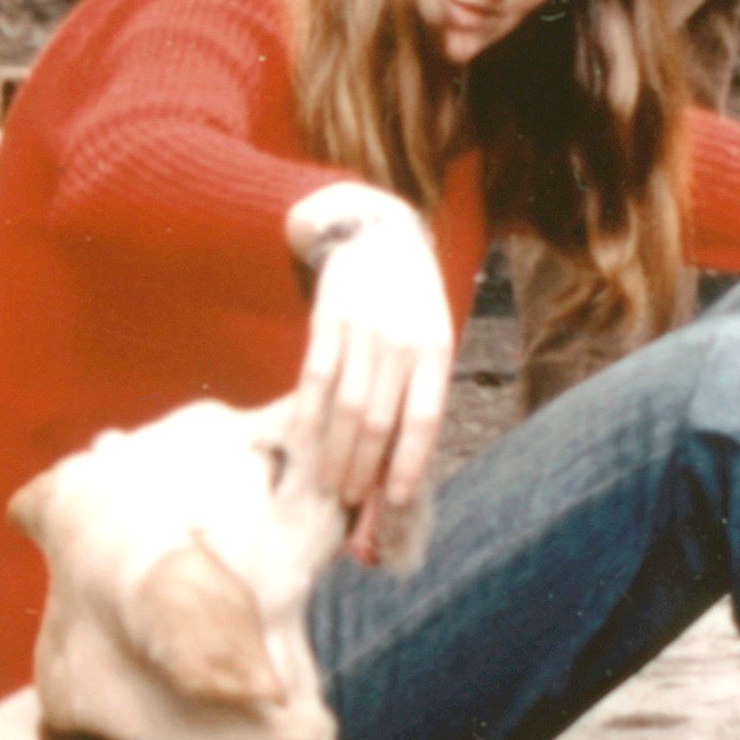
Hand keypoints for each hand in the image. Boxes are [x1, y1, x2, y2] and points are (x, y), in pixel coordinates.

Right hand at [287, 188, 452, 565]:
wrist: (381, 236)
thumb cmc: (412, 301)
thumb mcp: (432, 335)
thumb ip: (419, 387)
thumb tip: (400, 456)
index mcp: (436, 349)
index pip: (424, 418)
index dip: (410, 463)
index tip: (397, 501)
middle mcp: (402, 343)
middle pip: (379, 421)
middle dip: (364, 469)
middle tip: (351, 502)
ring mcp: (363, 332)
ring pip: (345, 408)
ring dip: (335, 454)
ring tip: (329, 485)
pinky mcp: (327, 322)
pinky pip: (313, 380)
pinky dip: (307, 418)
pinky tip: (302, 445)